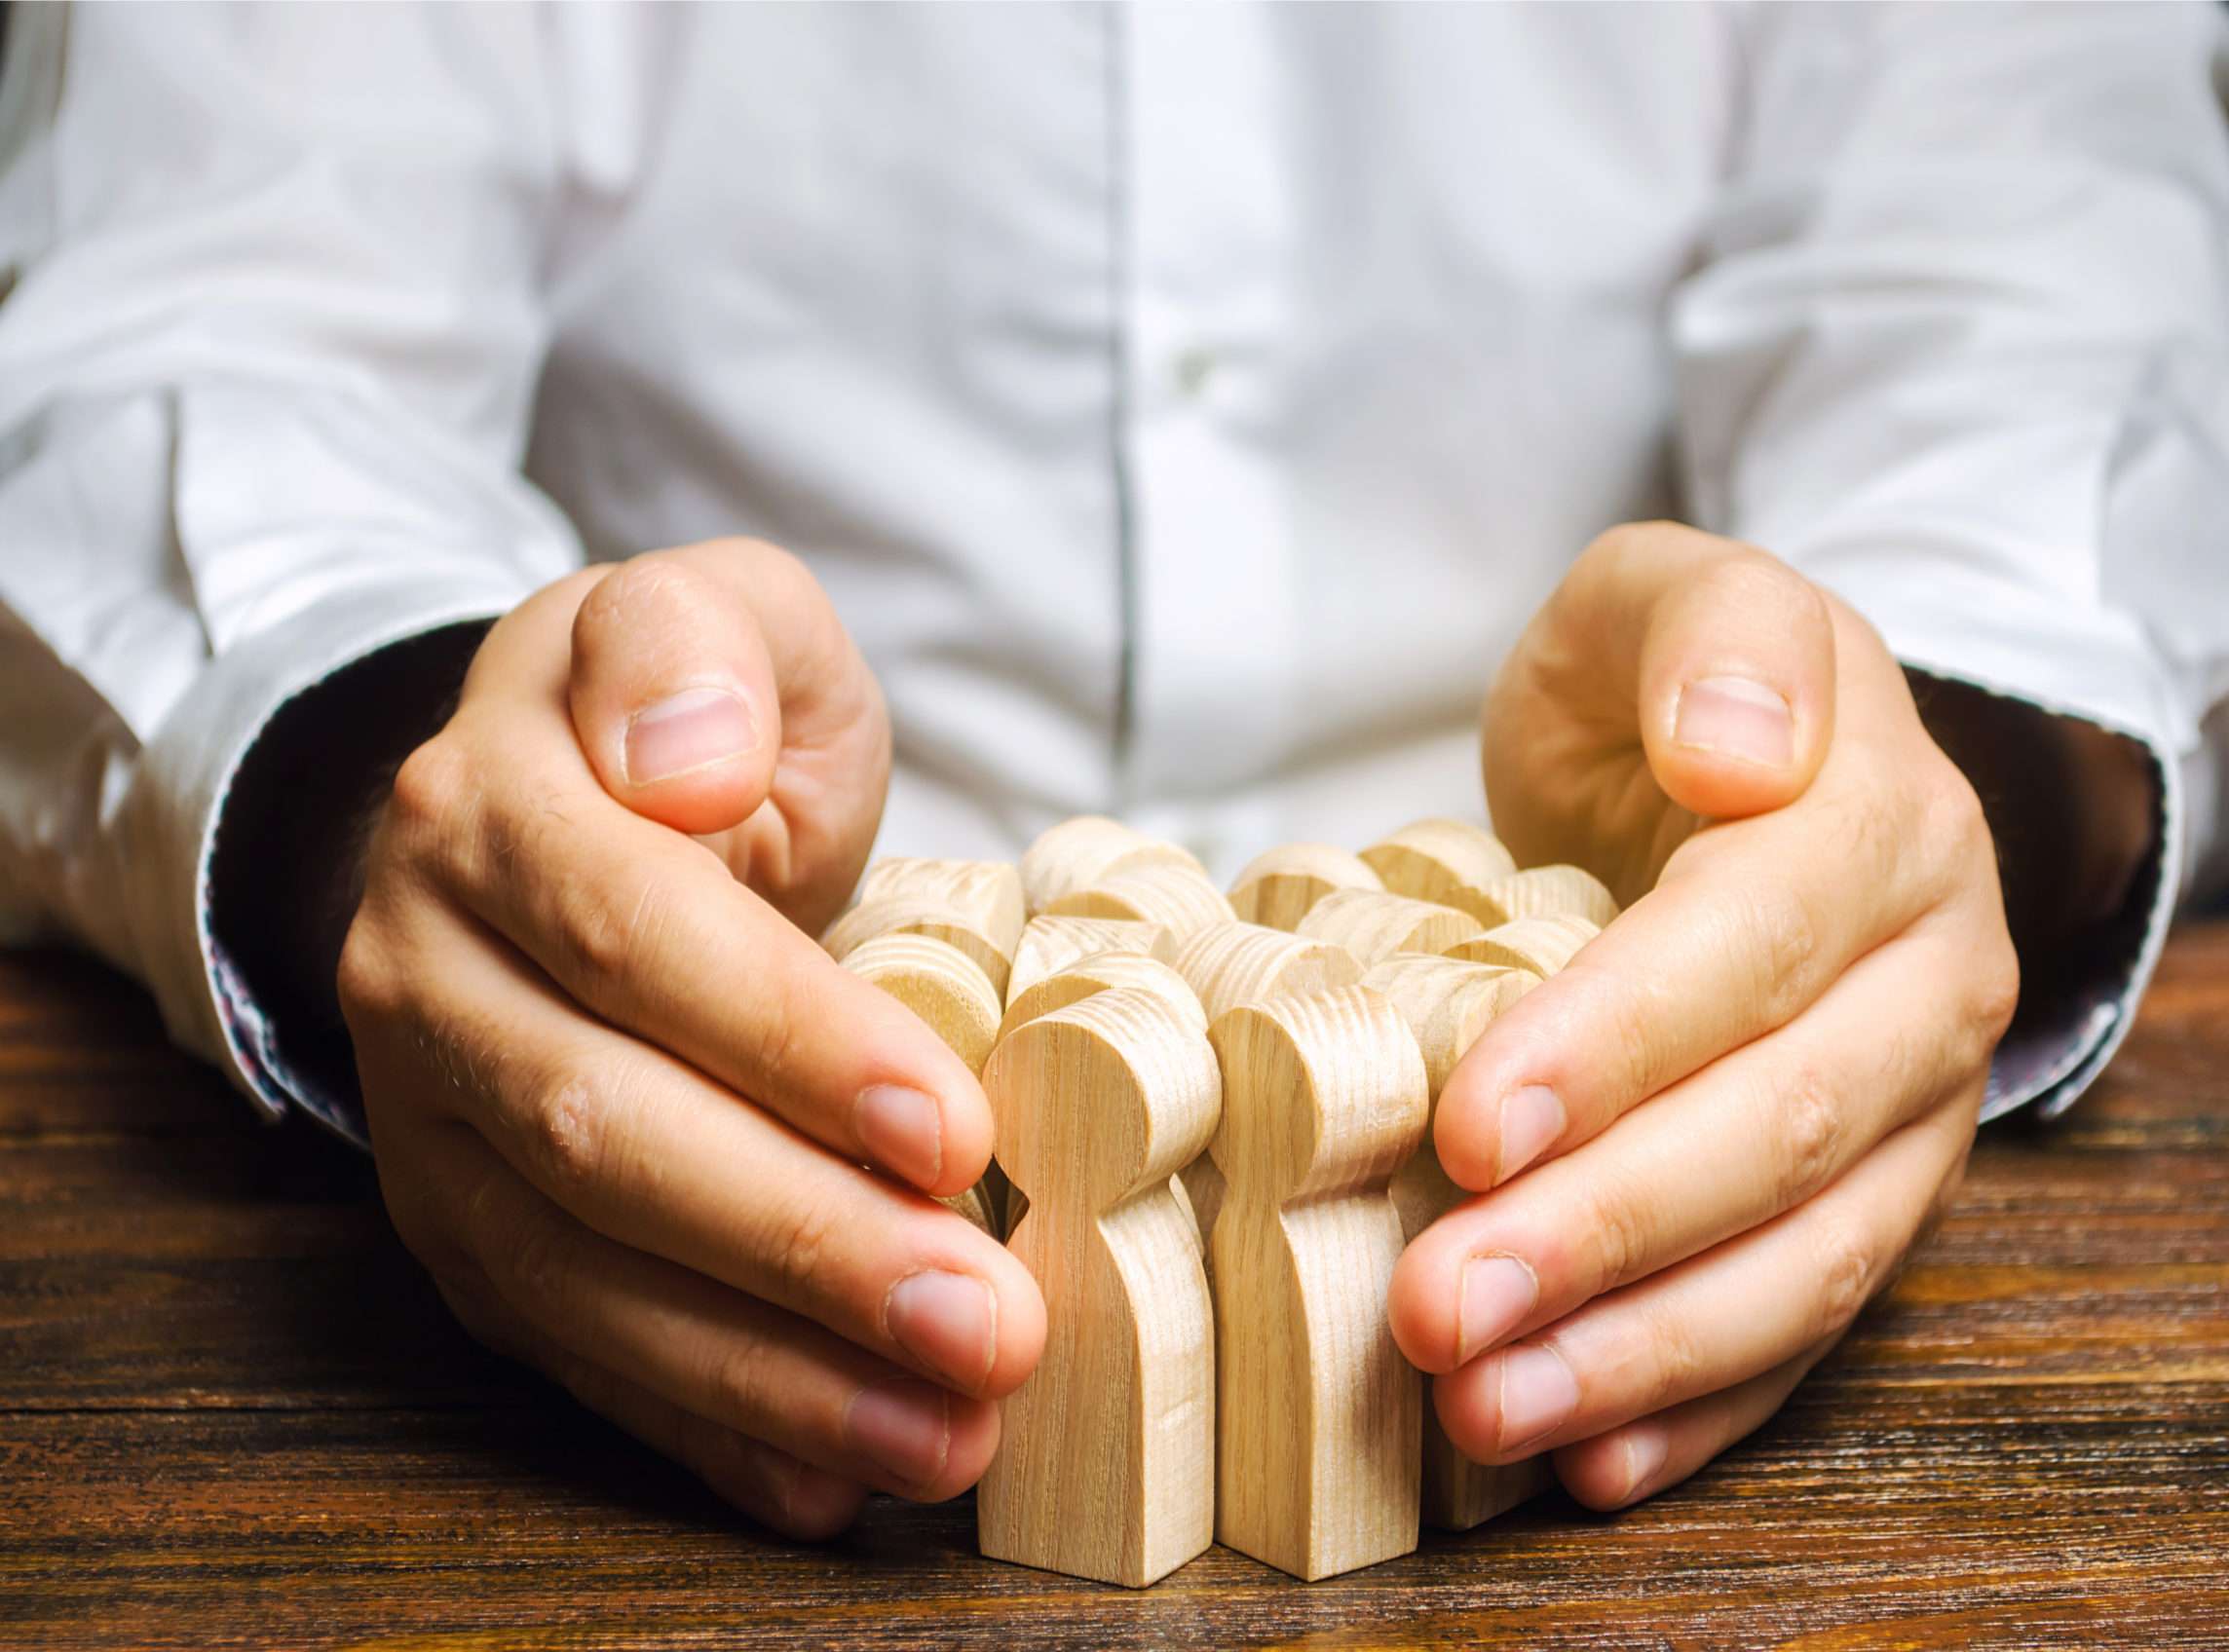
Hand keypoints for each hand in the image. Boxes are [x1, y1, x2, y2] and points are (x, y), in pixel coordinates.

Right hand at [339, 538, 1044, 1536]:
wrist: (550, 801)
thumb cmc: (685, 718)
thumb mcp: (713, 614)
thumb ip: (701, 646)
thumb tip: (684, 759)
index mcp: (492, 809)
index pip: (638, 936)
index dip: (791, 1042)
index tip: (952, 1129)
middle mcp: (425, 975)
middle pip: (606, 1134)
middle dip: (806, 1246)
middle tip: (988, 1324)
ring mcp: (426, 1121)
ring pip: (580, 1274)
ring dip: (771, 1374)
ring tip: (945, 1433)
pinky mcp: (460, 1226)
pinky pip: (567, 1348)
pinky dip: (699, 1425)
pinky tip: (826, 1481)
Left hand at [1389, 523, 2024, 1509]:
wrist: (1757, 764)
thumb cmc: (1675, 691)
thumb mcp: (1667, 595)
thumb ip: (1712, 629)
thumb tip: (1740, 746)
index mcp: (1880, 819)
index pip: (1756, 940)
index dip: (1620, 1041)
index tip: (1476, 1125)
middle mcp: (1929, 977)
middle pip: (1783, 1125)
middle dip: (1609, 1231)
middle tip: (1439, 1308)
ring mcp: (1921, 1109)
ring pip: (1809, 1255)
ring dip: (1646, 1350)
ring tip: (1488, 1410)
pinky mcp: (1879, 1199)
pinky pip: (1811, 1324)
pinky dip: (1704, 1404)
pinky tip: (1588, 1462)